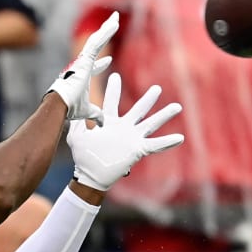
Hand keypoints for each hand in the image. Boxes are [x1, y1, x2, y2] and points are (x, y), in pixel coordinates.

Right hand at [46, 11, 118, 124]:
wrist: (60, 104)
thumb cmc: (69, 108)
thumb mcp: (86, 111)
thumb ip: (95, 114)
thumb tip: (101, 123)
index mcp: (81, 76)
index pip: (92, 67)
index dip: (101, 65)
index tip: (109, 60)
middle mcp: (80, 65)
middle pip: (95, 47)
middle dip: (104, 36)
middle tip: (112, 25)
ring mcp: (82, 60)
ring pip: (96, 40)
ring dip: (107, 28)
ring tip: (116, 18)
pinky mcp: (84, 58)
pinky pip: (97, 41)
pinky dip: (106, 32)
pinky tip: (114, 23)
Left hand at [67, 73, 183, 190]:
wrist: (90, 176)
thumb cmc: (83, 157)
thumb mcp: (76, 136)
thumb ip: (76, 121)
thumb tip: (70, 108)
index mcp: (108, 122)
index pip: (112, 102)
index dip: (113, 89)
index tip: (115, 76)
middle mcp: (123, 128)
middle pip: (139, 110)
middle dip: (148, 99)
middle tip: (157, 88)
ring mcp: (132, 138)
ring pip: (151, 124)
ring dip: (164, 115)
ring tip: (177, 107)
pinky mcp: (137, 149)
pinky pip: (155, 145)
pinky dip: (167, 142)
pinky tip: (180, 138)